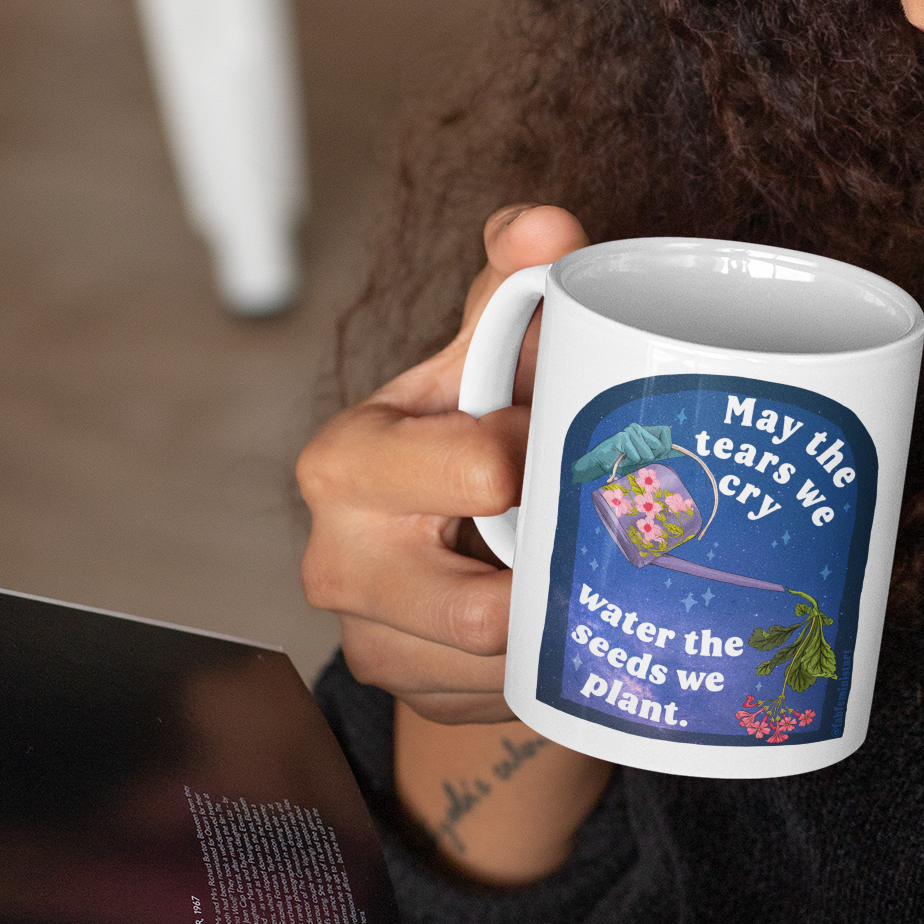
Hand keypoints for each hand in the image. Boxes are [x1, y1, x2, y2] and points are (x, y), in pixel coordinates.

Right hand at [298, 205, 588, 725]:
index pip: (478, 469)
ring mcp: (370, 641)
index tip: (562, 443)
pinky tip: (557, 618)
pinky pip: (510, 696)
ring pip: (508, 659)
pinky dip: (549, 662)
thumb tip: (546, 227)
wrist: (447, 533)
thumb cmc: (472, 424)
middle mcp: (337, 559)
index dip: (545, 459)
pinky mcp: (412, 695)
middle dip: (552, 567)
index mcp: (347, 460)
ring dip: (558, 621)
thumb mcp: (488, 357)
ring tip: (574, 570)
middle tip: (586, 526)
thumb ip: (513, 290)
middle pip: (482, 603)